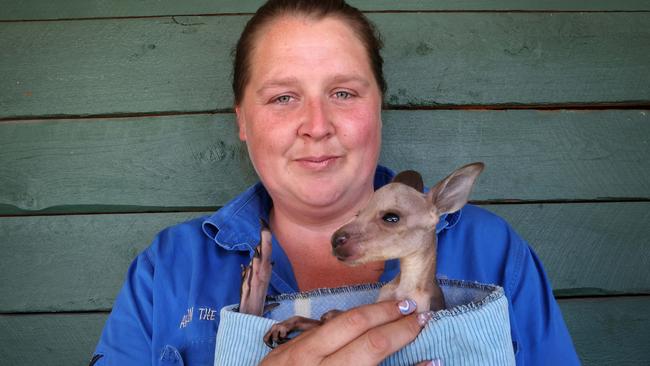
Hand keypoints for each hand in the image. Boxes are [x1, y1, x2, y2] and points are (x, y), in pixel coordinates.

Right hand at [260, 299, 433, 364]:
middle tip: (422, 317)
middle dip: (401, 328)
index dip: (381, 312)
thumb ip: (316, 341)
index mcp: (305, 353)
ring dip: (411, 365)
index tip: (403, 304)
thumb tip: (355, 323)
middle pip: (370, 346)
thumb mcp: (287, 358)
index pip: (351, 324)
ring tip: (432, 352)